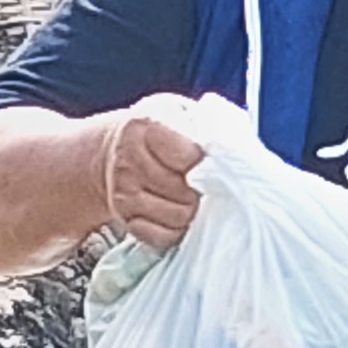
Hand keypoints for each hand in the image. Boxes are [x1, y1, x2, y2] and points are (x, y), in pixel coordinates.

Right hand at [97, 95, 213, 249]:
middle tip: (202, 182)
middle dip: (201, 189)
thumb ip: (205, 121)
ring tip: (191, 196)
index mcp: (144, 127)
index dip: (205, 162)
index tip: (206, 159)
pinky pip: (161, 236)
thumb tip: (234, 146)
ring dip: (191, 209)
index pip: (188, 158)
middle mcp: (128, 162)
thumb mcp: (178, 111)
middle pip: (184, 191)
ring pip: (177, 216)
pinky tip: (177, 212)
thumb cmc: (158, 129)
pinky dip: (176, 229)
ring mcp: (124, 194)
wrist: (113, 149)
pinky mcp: (125, 219)